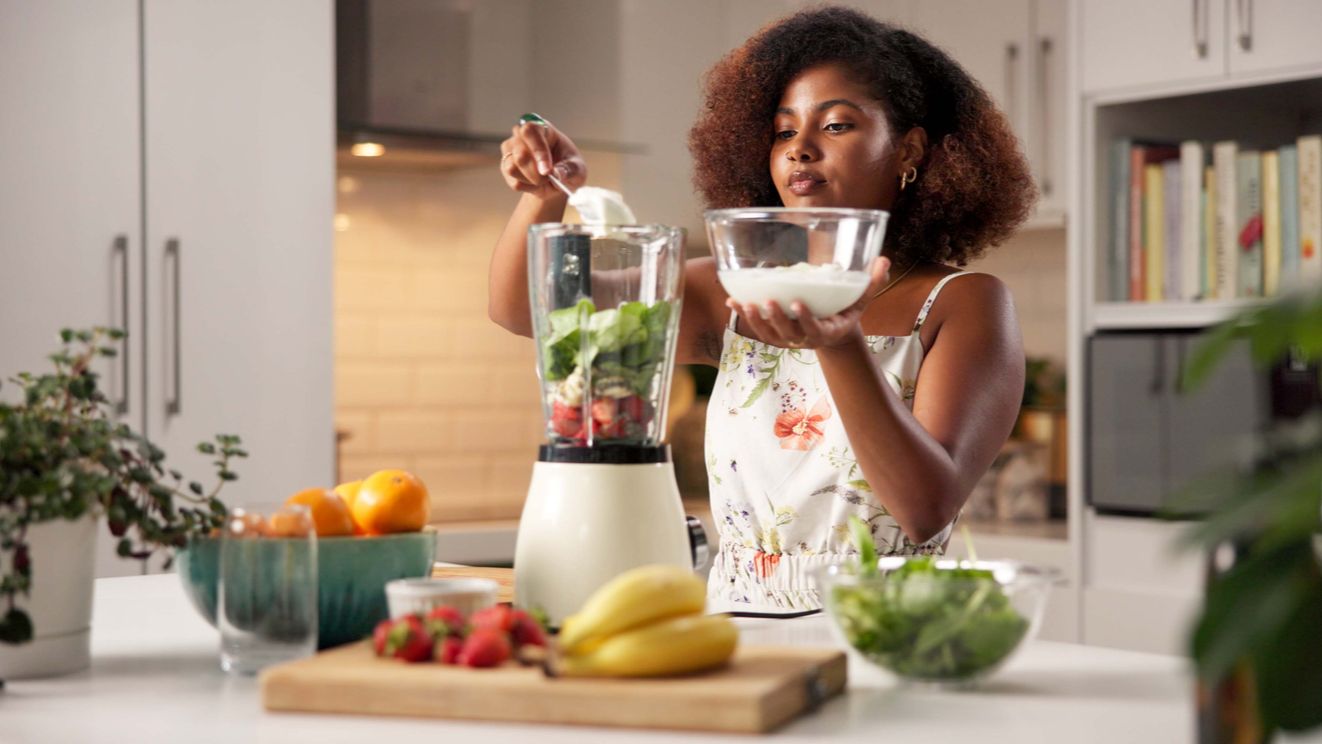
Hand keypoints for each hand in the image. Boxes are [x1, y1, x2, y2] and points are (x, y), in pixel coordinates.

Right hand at [498, 115, 587, 199]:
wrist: (557, 181)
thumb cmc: (568, 168)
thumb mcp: (578, 169)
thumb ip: (570, 170)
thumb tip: (557, 174)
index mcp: (541, 128)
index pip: (530, 131)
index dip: (538, 151)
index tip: (547, 170)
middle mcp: (522, 136)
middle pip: (519, 152)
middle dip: (534, 172)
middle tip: (548, 178)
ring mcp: (511, 151)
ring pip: (511, 167)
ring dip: (531, 180)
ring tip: (544, 180)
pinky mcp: (506, 166)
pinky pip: (513, 182)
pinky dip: (528, 187)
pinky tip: (536, 183)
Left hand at [725, 257, 891, 349]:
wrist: (833, 334)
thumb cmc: (846, 312)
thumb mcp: (862, 300)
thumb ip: (872, 282)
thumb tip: (884, 260)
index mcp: (827, 331)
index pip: (815, 328)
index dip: (806, 319)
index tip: (798, 304)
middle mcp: (805, 339)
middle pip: (788, 334)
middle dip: (777, 319)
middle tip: (769, 302)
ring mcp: (789, 339)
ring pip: (769, 335)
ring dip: (756, 320)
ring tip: (744, 303)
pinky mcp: (776, 336)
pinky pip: (759, 330)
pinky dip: (745, 317)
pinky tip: (732, 301)